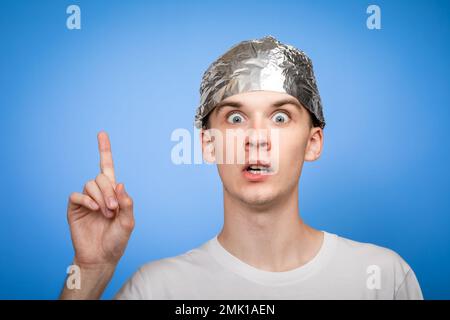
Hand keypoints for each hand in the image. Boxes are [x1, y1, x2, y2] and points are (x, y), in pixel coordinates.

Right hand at [67, 131, 134, 267]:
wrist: (102, 257)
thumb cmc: (117, 240)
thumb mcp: (128, 221)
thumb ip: (127, 202)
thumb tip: (120, 183)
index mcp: (113, 193)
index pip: (107, 167)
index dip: (104, 150)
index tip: (102, 133)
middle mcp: (99, 193)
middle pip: (101, 177)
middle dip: (109, 191)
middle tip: (113, 209)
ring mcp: (86, 200)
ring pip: (90, 185)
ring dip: (100, 197)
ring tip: (106, 213)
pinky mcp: (74, 209)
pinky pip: (76, 195)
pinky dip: (86, 200)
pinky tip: (94, 210)